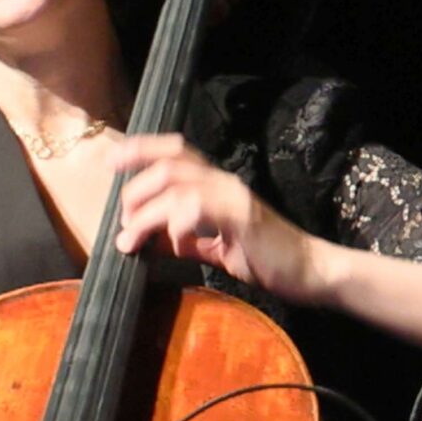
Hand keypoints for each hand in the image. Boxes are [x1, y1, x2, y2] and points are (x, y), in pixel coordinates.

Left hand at [111, 134, 327, 302]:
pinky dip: (176, 223)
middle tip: (123, 224)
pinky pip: (198, 207)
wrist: (311, 271)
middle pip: (167, 165)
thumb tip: (145, 240)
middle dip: (134, 191)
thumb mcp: (214, 248)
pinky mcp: (243, 216)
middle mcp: (223, 181)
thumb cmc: (267, 259)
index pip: (174, 151)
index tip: (110, 161)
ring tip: (132, 238)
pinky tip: (173, 242)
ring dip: (146, 212)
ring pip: (177, 186)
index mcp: (216, 184)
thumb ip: (182, 240)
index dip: (140, 149)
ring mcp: (234, 196)